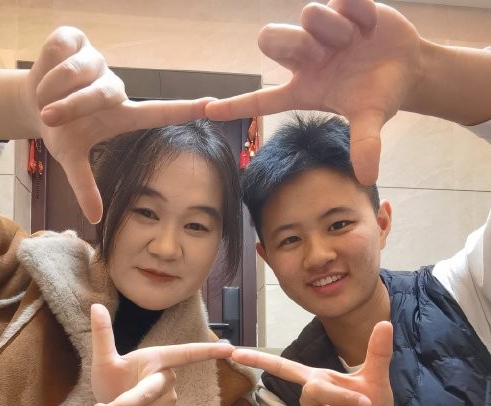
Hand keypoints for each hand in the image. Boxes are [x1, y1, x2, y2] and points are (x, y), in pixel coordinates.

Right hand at [25, 27, 211, 222]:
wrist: (31, 99)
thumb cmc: (61, 129)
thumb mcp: (70, 158)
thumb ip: (84, 186)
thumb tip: (95, 218)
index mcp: (121, 115)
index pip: (158, 112)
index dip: (185, 109)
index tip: (213, 106)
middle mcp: (116, 88)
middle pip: (105, 93)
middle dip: (74, 105)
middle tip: (50, 117)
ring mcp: (99, 62)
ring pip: (79, 71)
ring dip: (54, 89)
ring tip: (46, 100)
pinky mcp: (77, 40)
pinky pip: (62, 52)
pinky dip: (46, 68)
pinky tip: (46, 76)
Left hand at [90, 303, 233, 405]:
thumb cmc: (112, 384)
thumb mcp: (103, 361)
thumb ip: (103, 335)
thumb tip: (96, 306)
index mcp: (157, 358)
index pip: (185, 353)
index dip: (208, 351)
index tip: (231, 348)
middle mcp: (168, 378)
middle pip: (149, 391)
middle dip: (123, 404)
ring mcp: (170, 402)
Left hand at [206, 0, 420, 183]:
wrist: (408, 66)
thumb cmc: (380, 94)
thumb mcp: (372, 119)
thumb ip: (365, 144)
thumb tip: (368, 178)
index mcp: (304, 89)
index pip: (262, 100)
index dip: (235, 104)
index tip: (208, 111)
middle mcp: (305, 59)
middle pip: (270, 40)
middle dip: (292, 42)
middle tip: (322, 53)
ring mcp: (319, 31)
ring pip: (308, 15)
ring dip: (334, 29)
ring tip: (356, 40)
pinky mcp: (337, 6)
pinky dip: (357, 12)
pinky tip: (368, 26)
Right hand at [232, 321, 395, 405]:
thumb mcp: (377, 380)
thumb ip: (378, 352)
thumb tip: (384, 322)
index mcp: (316, 379)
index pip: (283, 367)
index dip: (259, 359)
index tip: (234, 351)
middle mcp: (306, 400)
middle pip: (311, 390)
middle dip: (343, 397)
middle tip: (366, 405)